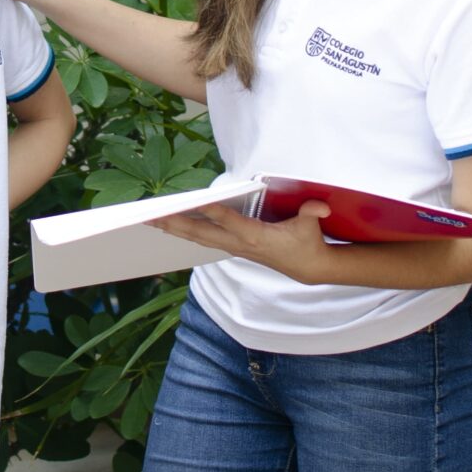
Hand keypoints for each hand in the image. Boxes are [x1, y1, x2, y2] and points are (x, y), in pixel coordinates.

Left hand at [153, 197, 331, 283]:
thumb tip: (318, 207)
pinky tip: (171, 227)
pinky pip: (204, 240)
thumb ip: (312, 214)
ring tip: (152, 220)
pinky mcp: (233, 248)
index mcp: (256, 236)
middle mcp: (240, 244)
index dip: (214, 213)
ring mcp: (235, 248)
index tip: (195, 203)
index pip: (230, 222)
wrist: (308, 268)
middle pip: (203, 233)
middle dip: (177, 224)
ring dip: (175, 229)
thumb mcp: (311, 226)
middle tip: (152, 216)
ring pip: (199, 238)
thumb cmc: (307, 242)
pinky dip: (186, 233)